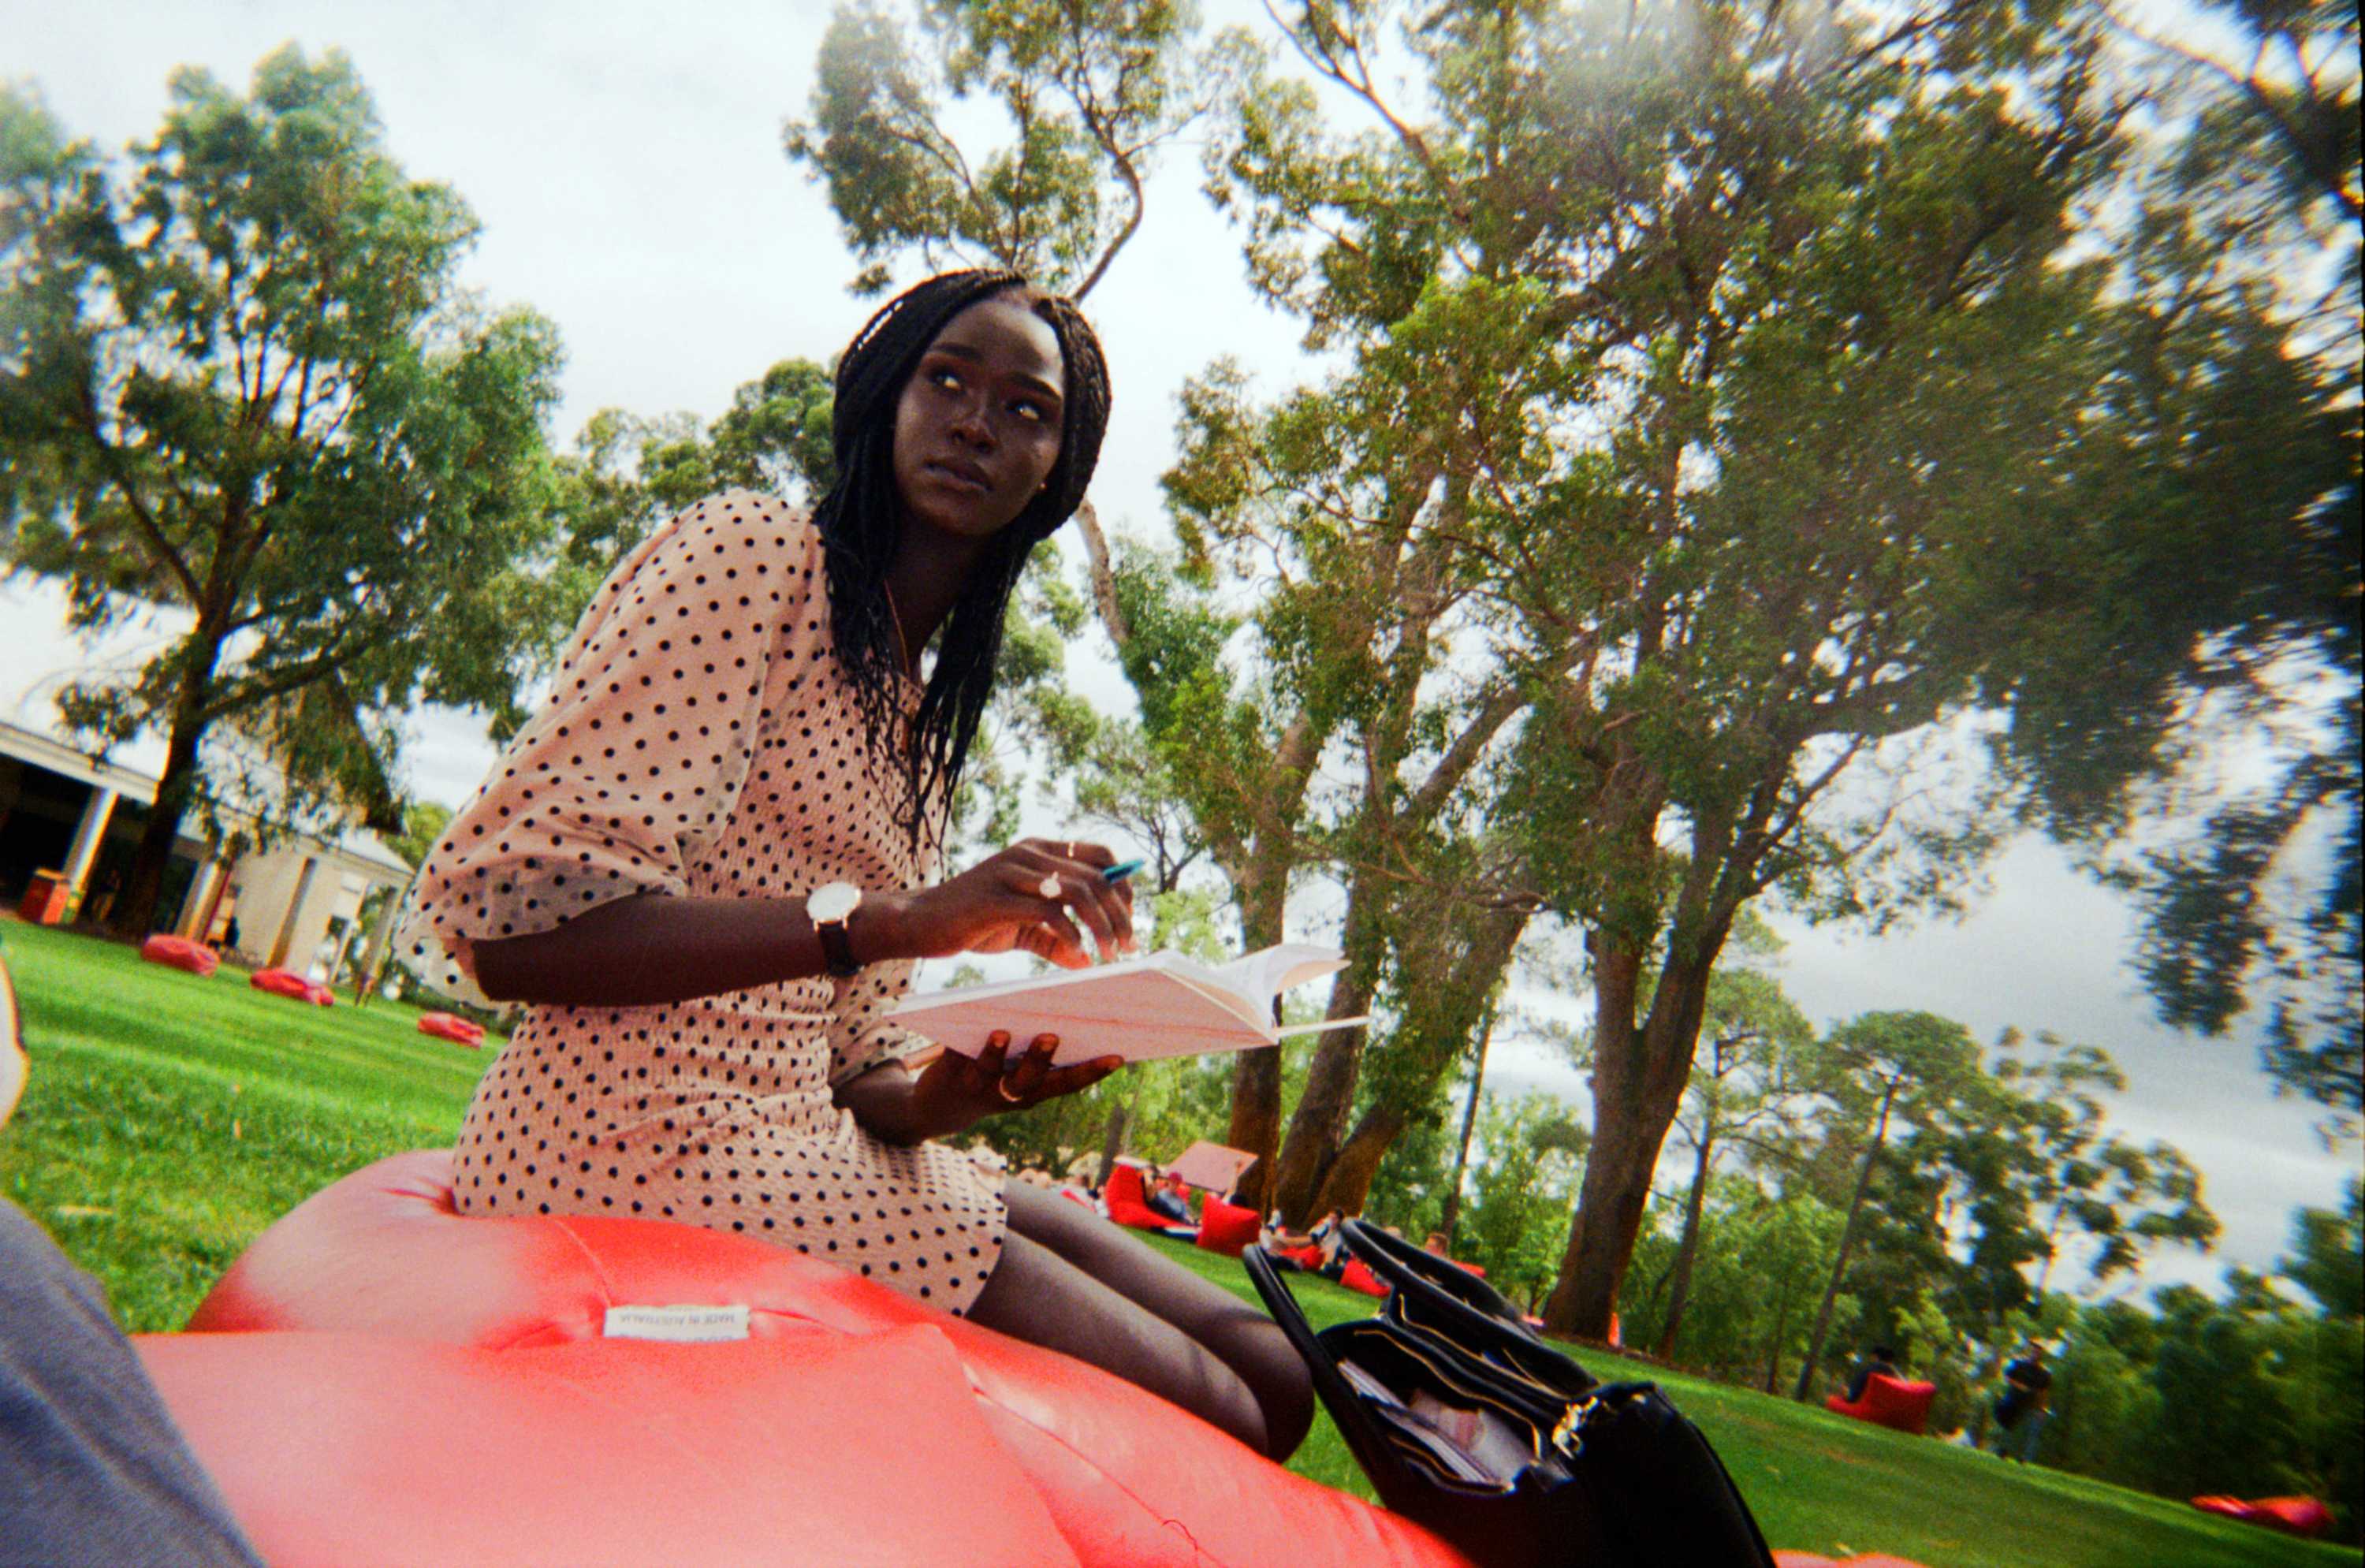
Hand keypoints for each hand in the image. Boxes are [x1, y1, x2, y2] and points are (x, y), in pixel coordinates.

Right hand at [875, 837, 1136, 968]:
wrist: (919, 922)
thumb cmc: (972, 923)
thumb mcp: (1021, 929)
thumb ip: (1054, 940)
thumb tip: (1085, 963)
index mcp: (1038, 851)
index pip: (1099, 855)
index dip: (1123, 886)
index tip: (1129, 920)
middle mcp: (1028, 854)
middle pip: (1095, 876)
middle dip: (1119, 914)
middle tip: (1128, 945)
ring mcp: (1011, 873)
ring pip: (1078, 891)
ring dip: (1101, 925)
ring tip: (1109, 953)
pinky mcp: (996, 898)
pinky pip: (1048, 912)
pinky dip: (1070, 936)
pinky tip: (1077, 955)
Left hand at [908, 1031, 1123, 1139]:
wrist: (941, 1106)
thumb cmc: (994, 1077)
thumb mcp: (1020, 1072)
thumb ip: (1042, 1052)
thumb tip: (1067, 1013)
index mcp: (1034, 1092)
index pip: (1067, 1083)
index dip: (1093, 1072)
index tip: (1118, 1057)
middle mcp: (1009, 1093)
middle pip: (1028, 1079)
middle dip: (1040, 1059)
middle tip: (1052, 1036)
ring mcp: (979, 1086)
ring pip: (989, 1070)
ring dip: (996, 1052)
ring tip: (1001, 1033)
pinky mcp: (949, 1075)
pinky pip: (954, 1056)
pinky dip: (958, 1042)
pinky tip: (961, 1018)